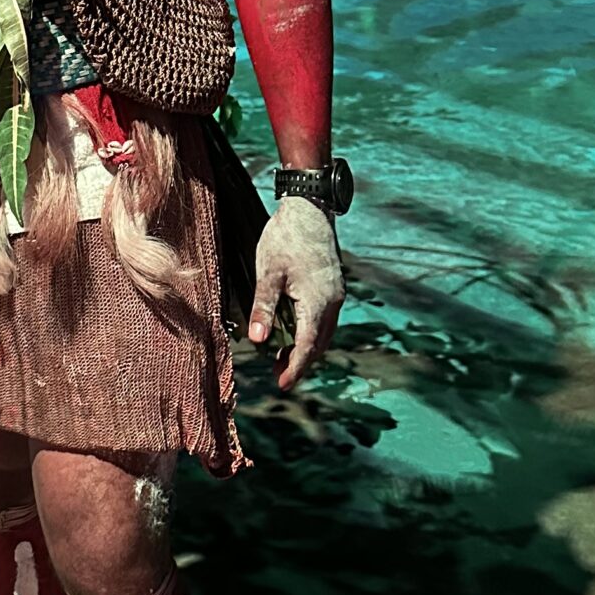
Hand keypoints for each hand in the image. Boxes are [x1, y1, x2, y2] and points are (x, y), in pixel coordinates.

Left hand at [248, 193, 344, 390]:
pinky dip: (310, 331)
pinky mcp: (334, 286)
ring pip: (323, 332)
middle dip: (299, 362)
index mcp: (318, 303)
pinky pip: (325, 319)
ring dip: (305, 347)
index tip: (281, 385)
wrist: (309, 209)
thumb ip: (263, 308)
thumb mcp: (268, 273)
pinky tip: (292, 329)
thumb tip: (257, 341)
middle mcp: (333, 302)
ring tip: (281, 356)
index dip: (295, 368)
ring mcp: (336, 294)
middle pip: (318, 344)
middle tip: (277, 374)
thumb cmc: (285, 239)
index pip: (307, 347)